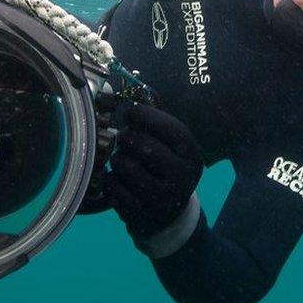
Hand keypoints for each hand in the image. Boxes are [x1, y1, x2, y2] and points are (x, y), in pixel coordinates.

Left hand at [107, 104, 202, 240]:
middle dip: (127, 137)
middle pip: (143, 145)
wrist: (168, 216)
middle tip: (125, 137)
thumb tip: (135, 87)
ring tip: (124, 159)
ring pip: (124, 164)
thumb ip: (158, 119)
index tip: (131, 112)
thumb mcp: (173, 146)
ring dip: (118, 158)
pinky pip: (112, 184)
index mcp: (192, 156)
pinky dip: (111, 177)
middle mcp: (181, 177)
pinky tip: (120, 178)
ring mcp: (160, 198)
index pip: (171, 129)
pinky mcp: (139, 211)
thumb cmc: (166, 169)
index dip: (147, 116)